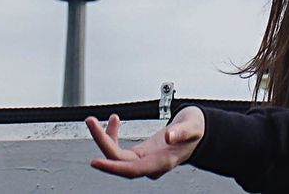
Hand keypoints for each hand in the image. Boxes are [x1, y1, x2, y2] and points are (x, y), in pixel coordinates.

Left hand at [85, 106, 205, 179]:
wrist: (198, 133)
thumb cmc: (196, 130)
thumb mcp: (192, 126)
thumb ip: (181, 132)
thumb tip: (168, 137)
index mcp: (162, 162)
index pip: (132, 169)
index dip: (113, 167)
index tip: (96, 162)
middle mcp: (150, 165)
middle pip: (119, 161)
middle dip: (103, 142)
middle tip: (90, 121)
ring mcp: (143, 161)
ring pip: (117, 156)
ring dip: (104, 138)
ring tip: (96, 119)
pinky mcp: (140, 155)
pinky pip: (120, 150)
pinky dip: (113, 136)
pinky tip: (114, 122)